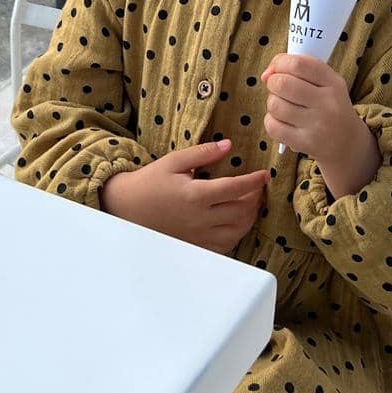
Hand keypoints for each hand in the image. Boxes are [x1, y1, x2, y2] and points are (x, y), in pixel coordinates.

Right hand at [100, 139, 268, 254]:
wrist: (127, 208)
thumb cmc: (150, 182)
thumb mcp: (174, 161)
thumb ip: (203, 153)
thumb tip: (227, 145)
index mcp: (196, 195)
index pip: (236, 188)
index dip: (254, 181)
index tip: (264, 174)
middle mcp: (201, 218)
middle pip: (242, 211)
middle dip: (255, 198)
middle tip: (257, 187)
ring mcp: (199, 236)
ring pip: (238, 231)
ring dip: (250, 216)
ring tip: (250, 202)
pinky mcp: (197, 246)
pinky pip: (226, 245)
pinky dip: (237, 233)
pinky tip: (236, 221)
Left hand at [259, 53, 359, 164]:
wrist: (349, 143)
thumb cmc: (330, 106)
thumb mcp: (326, 82)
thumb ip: (298, 69)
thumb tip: (265, 75)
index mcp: (333, 83)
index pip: (298, 64)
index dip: (280, 62)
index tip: (277, 68)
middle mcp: (327, 104)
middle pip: (282, 83)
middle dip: (273, 82)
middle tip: (278, 87)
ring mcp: (316, 126)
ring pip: (275, 105)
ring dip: (272, 102)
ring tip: (283, 105)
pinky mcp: (304, 143)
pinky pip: (273, 126)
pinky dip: (271, 120)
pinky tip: (283, 121)